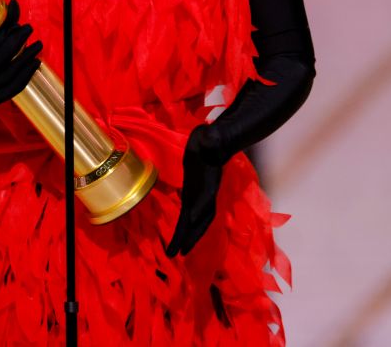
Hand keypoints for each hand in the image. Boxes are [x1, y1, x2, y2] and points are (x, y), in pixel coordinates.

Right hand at [0, 0, 42, 104]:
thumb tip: (14, 1)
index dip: (2, 37)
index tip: (17, 25)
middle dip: (16, 44)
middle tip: (29, 29)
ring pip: (7, 76)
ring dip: (25, 60)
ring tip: (37, 46)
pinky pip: (13, 89)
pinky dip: (26, 76)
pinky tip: (35, 62)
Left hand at [165, 124, 226, 256]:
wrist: (213, 142)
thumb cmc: (212, 139)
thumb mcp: (211, 137)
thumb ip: (212, 138)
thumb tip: (212, 136)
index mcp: (210, 182)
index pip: (204, 199)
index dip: (198, 212)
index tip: (190, 222)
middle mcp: (206, 194)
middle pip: (199, 219)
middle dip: (189, 236)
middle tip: (177, 254)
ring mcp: (200, 196)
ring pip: (195, 221)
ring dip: (187, 237)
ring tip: (177, 252)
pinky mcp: (192, 194)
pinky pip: (189, 214)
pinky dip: (185, 226)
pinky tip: (180, 235)